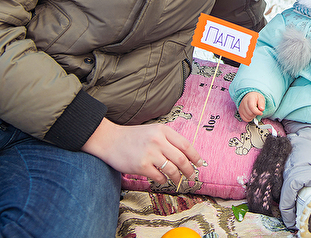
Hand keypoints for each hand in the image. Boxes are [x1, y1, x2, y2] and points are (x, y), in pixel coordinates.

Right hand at [82, 118, 202, 184]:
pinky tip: (162, 179)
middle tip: (192, 176)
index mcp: (163, 130)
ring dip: (178, 177)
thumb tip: (186, 155)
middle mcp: (158, 140)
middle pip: (182, 159)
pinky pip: (159, 177)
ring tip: (178, 180)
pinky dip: (163, 180)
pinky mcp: (141, 166)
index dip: (195, 156)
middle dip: (190, 170)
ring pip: (172, 169)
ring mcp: (150, 153)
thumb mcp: (153, 131)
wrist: (110, 140)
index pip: (186, 145)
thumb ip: (168, 140)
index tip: (200, 164)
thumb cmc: (133, 137)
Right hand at [238, 91, 265, 121]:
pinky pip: (245, 119)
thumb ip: (262, 103)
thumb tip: (262, 109)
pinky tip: (251, 115)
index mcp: (250, 98)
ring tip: (254, 112)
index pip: (252, 108)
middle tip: (257, 111)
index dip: (257, 112)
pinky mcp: (240, 112)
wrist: (250, 97)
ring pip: (248, 117)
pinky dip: (249, 119)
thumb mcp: (261, 98)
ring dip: (252, 116)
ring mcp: (241, 108)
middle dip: (256, 114)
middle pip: (250, 113)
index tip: (261, 113)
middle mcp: (244, 103)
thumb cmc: (255, 98)